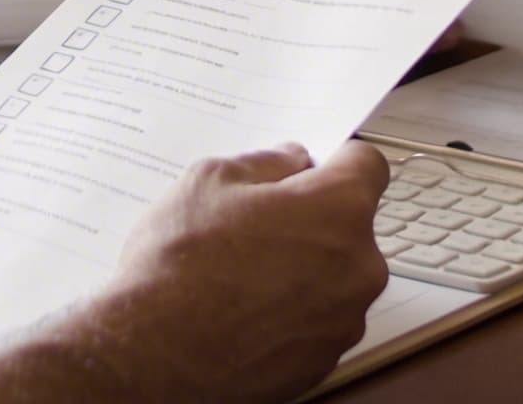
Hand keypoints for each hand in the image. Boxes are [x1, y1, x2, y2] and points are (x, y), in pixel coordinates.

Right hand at [33, 141, 389, 401]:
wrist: (155, 356)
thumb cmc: (179, 267)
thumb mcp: (209, 181)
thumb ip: (264, 163)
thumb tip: (288, 162)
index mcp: (338, 210)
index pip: (367, 166)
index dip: (336, 161)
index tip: (313, 168)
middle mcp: (358, 267)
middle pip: (350, 227)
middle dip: (312, 220)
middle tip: (256, 224)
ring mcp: (344, 321)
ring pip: (335, 277)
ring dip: (303, 269)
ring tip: (242, 274)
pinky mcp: (324, 361)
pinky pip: (317, 321)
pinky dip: (291, 312)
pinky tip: (244, 310)